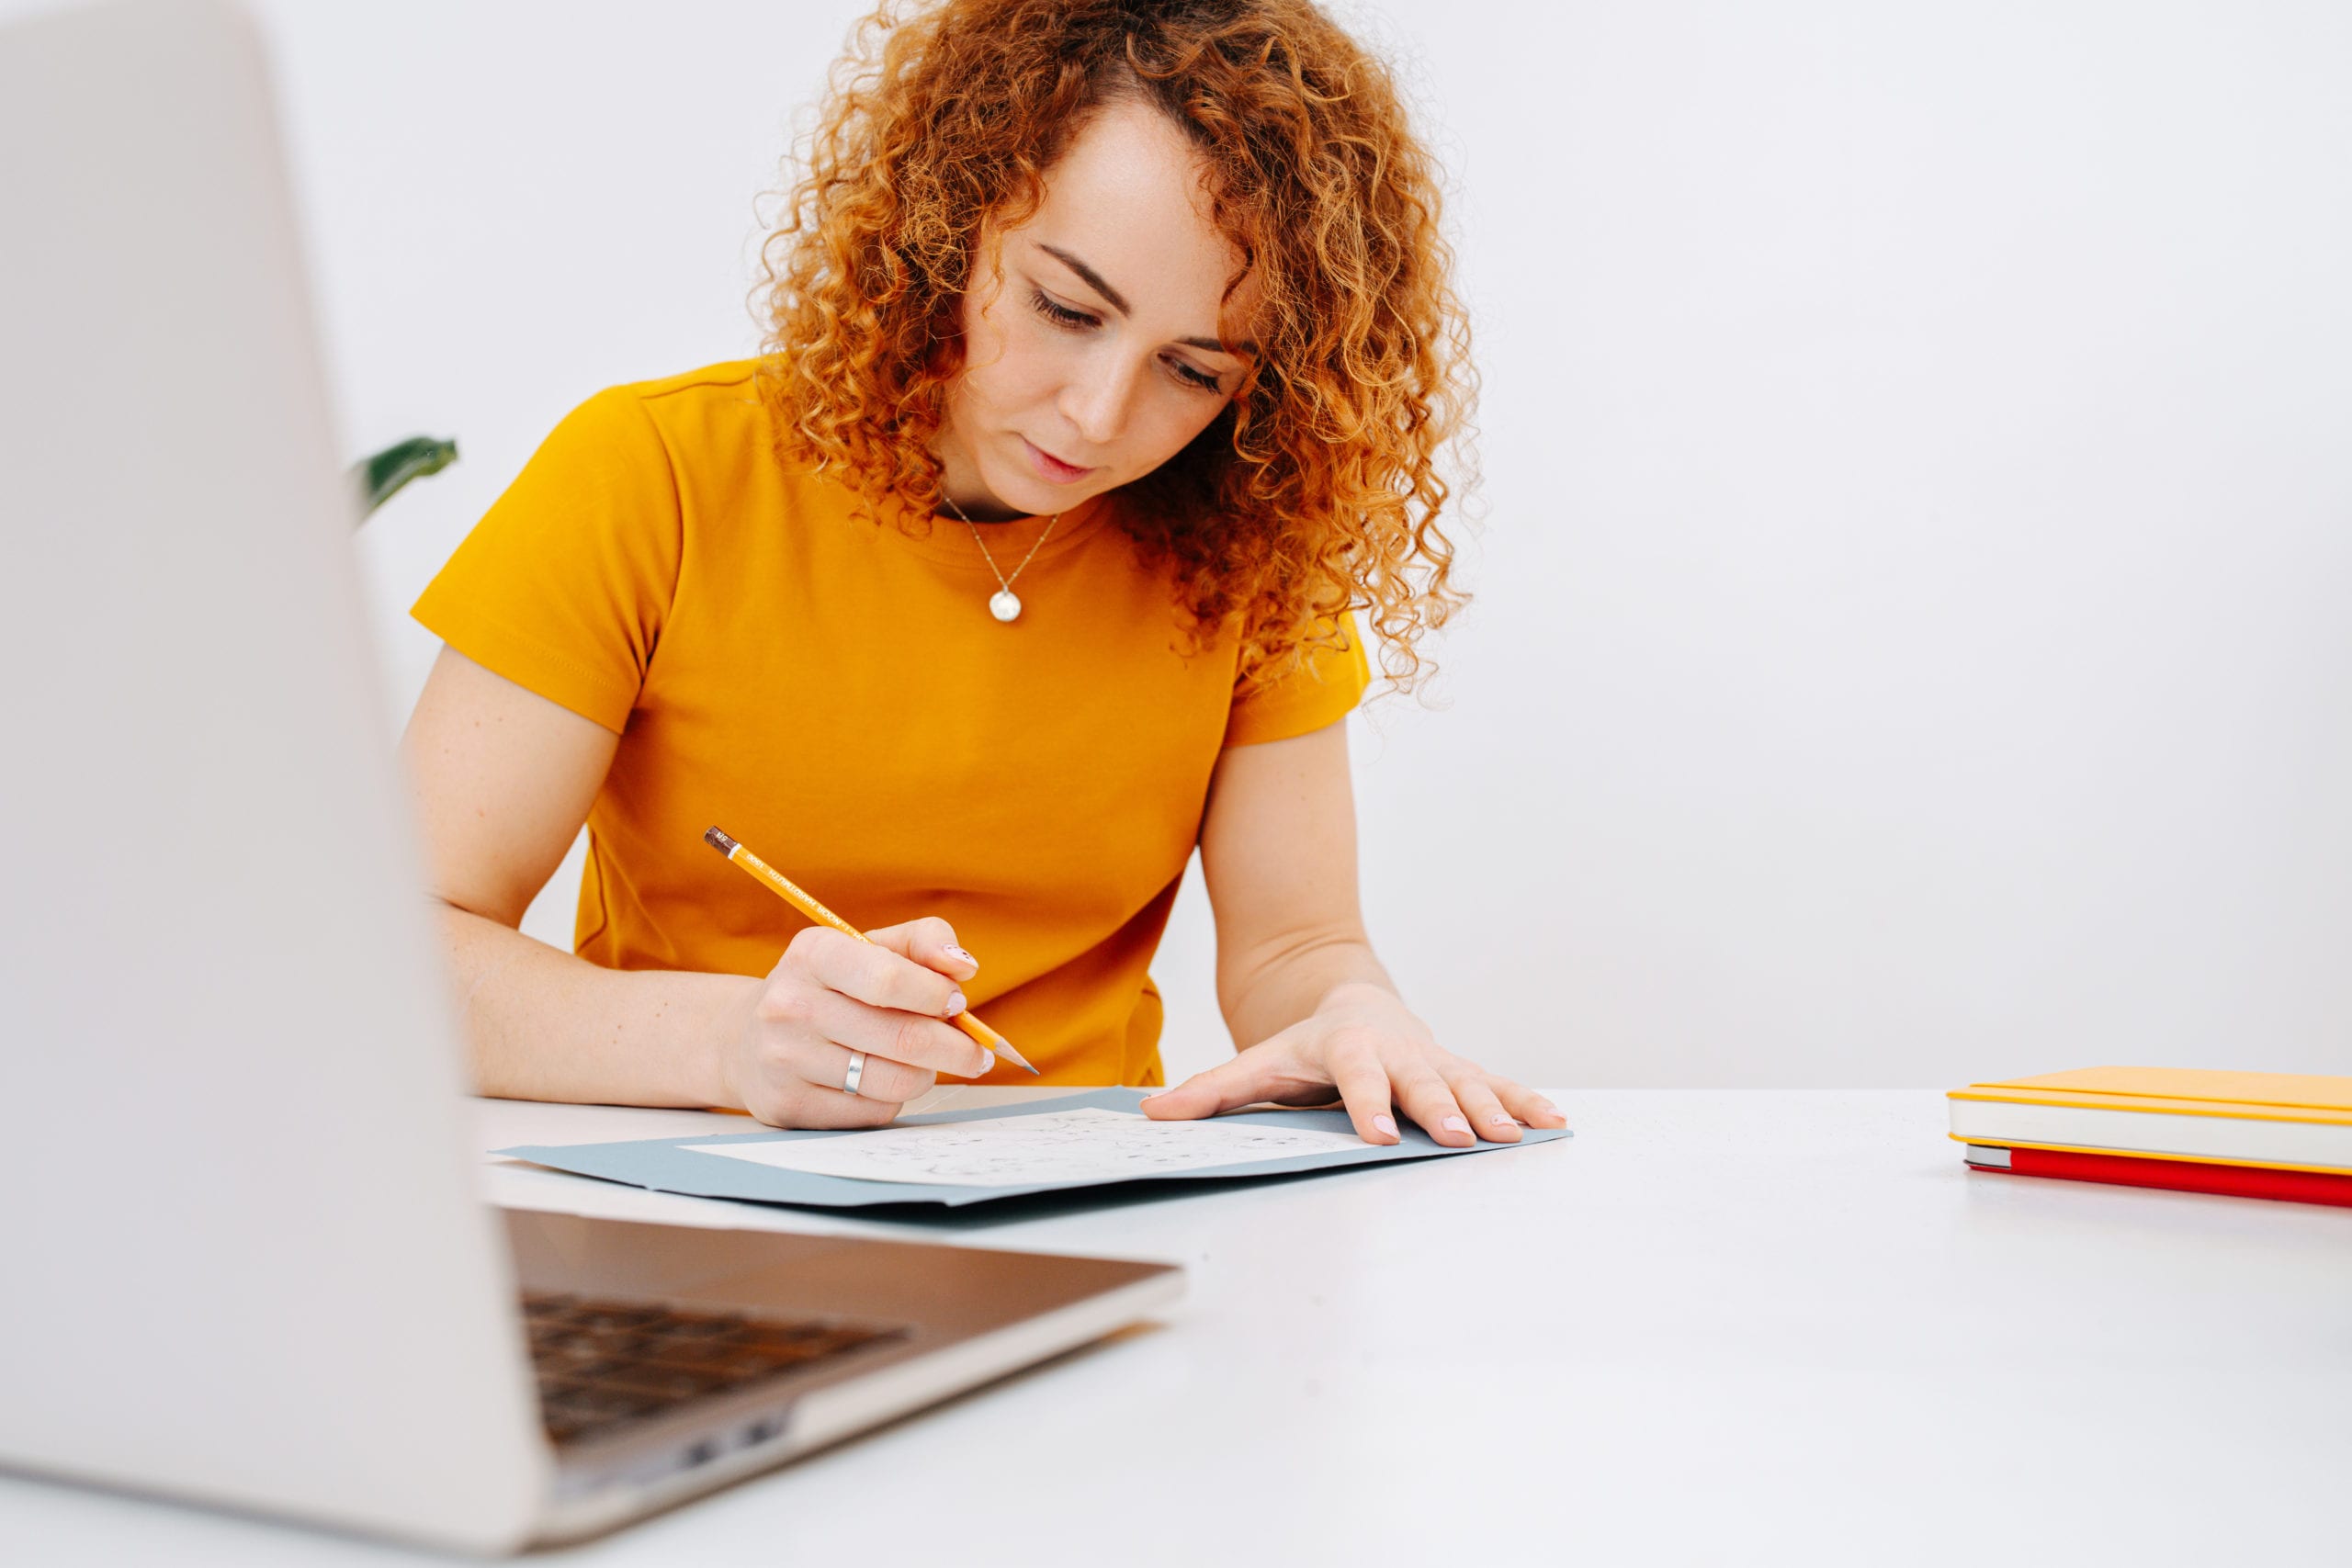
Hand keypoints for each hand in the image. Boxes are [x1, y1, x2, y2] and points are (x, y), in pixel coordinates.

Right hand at [720, 917, 994, 1127]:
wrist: (747, 1039)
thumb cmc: (828, 988)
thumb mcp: (868, 948)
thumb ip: (923, 942)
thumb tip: (963, 967)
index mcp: (813, 954)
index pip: (889, 979)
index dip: (936, 995)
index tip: (957, 1003)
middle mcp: (790, 1005)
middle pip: (903, 1037)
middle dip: (955, 1048)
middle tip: (976, 1053)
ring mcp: (785, 1059)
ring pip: (895, 1081)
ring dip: (926, 1075)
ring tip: (923, 1063)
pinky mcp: (789, 1105)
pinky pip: (873, 1112)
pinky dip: (892, 1099)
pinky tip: (880, 1081)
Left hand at [1137, 981, 1565, 1146]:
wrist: (1352, 1001)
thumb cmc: (1304, 1044)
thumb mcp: (1256, 1062)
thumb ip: (1211, 1090)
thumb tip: (1154, 1113)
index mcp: (1348, 1049)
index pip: (1357, 1079)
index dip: (1365, 1106)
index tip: (1375, 1136)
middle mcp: (1398, 1053)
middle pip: (1421, 1083)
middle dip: (1441, 1111)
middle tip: (1460, 1141)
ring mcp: (1434, 1061)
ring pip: (1467, 1083)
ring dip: (1493, 1110)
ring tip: (1518, 1138)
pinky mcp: (1461, 1072)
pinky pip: (1498, 1086)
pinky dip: (1526, 1103)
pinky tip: (1554, 1125)